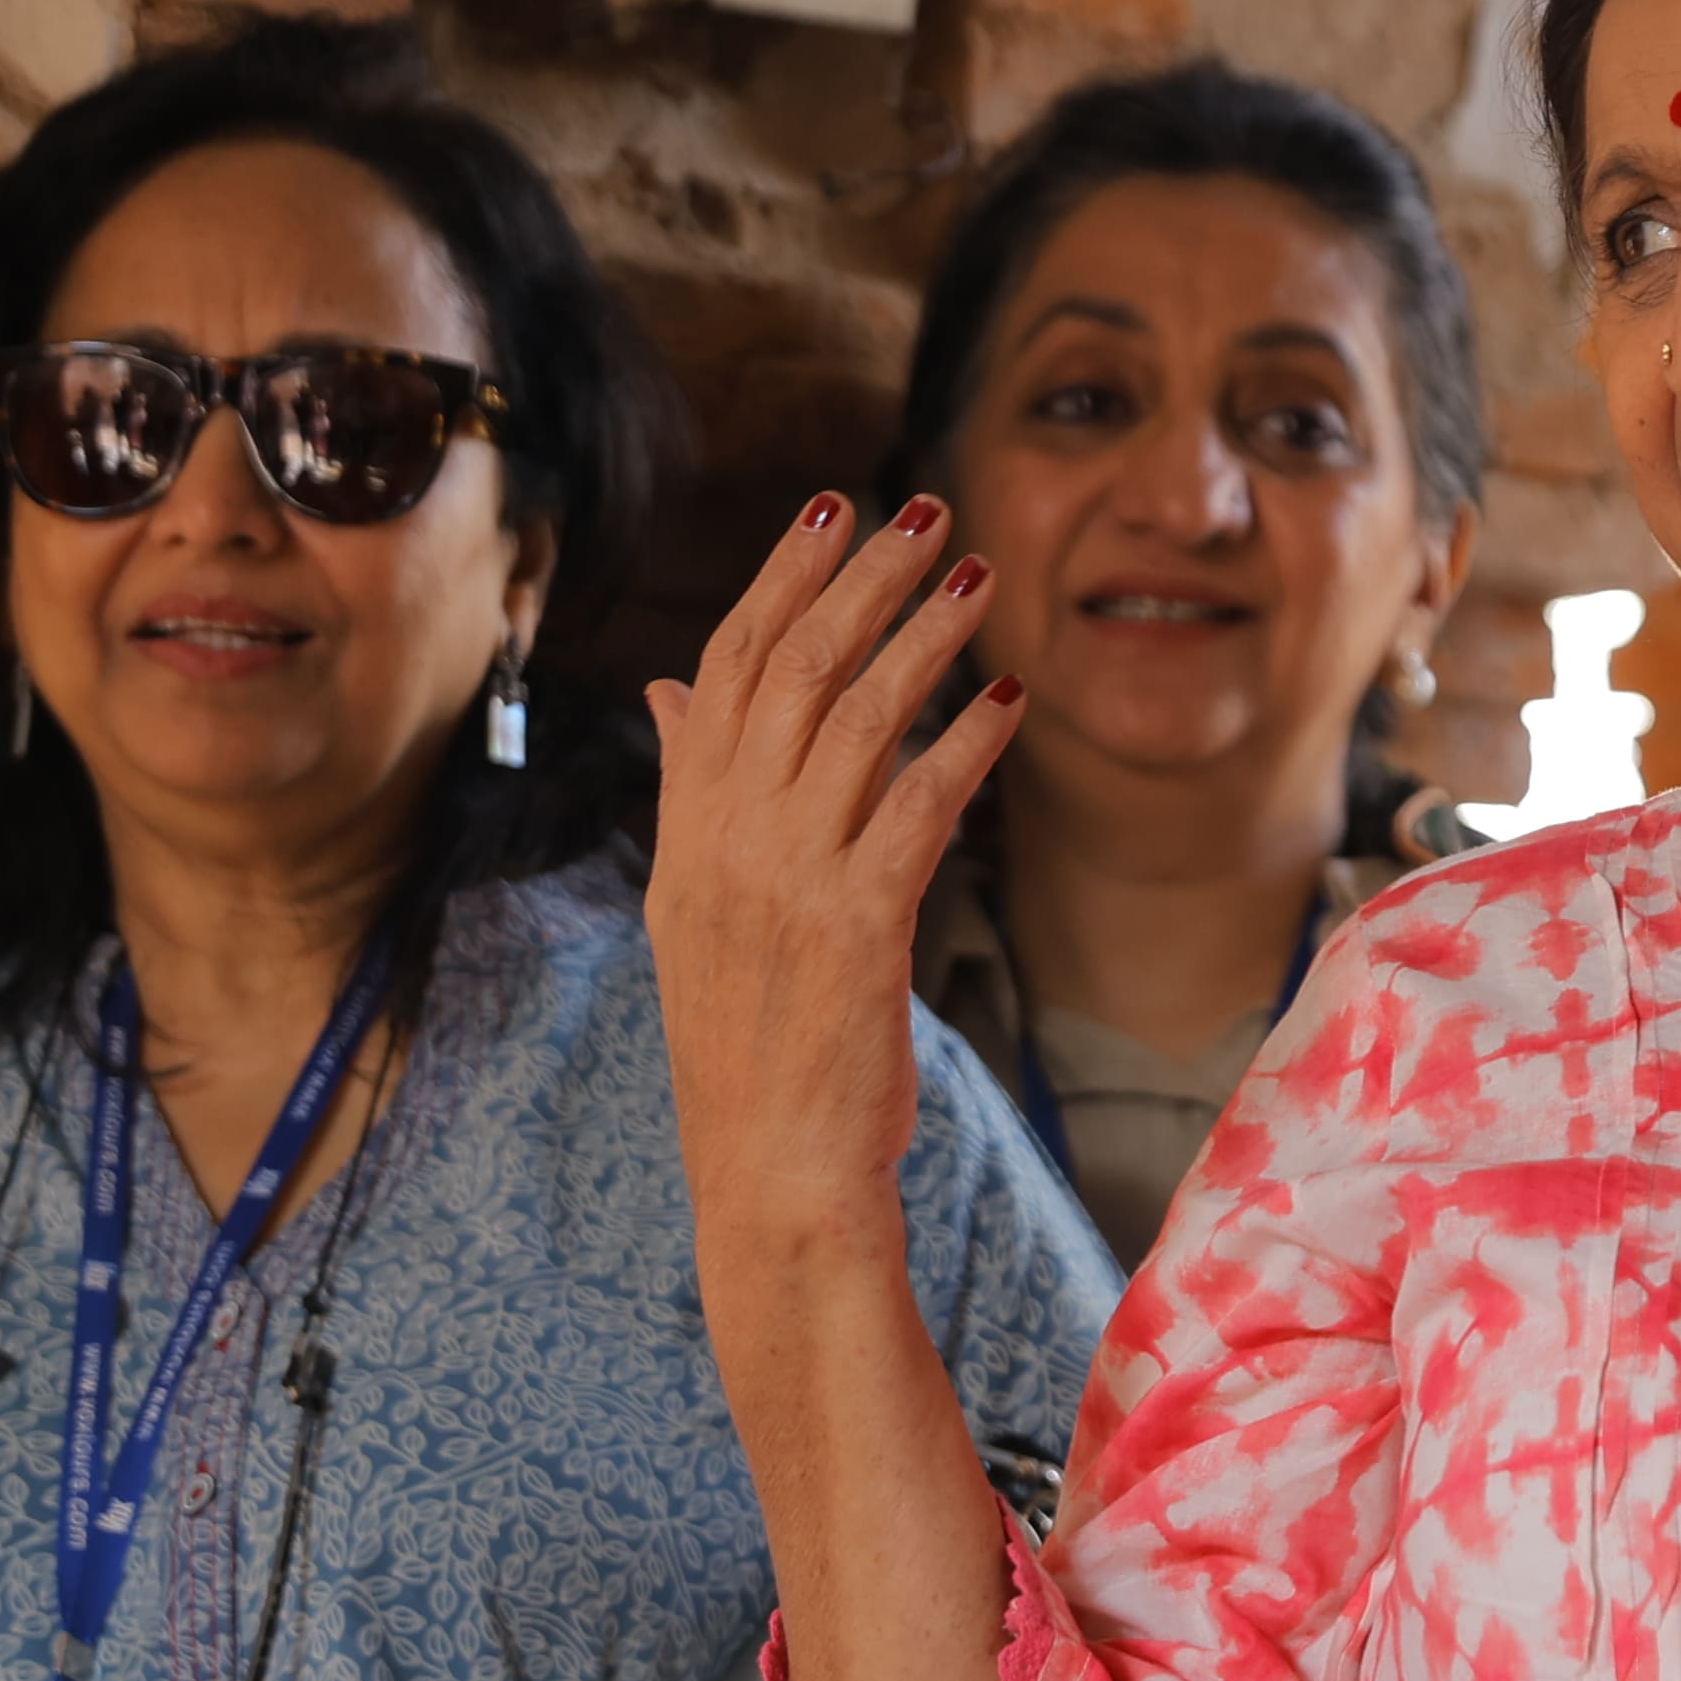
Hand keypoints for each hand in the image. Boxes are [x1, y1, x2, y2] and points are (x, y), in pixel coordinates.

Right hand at [641, 497, 1020, 1259]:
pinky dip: (968, 742)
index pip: (728, 666)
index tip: (832, 505)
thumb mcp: (696, 908)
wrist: (768, 1175)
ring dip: (923, 634)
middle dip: (862, 576)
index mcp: (689, 830)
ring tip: (976, 574)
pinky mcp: (857, 925)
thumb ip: (691, 792)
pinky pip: (920, 804)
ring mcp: (788, 879)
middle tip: (925, 507)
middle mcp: (728, 840)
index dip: (781, 577)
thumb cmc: (749, 1045)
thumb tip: (671, 689)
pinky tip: (1008, 698)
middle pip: (796, 668)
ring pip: (858, 717)